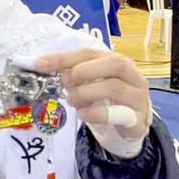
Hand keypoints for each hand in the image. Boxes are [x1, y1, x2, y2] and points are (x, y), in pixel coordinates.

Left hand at [35, 49, 149, 139]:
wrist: (128, 125)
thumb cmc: (104, 99)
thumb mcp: (87, 83)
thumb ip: (71, 74)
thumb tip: (43, 66)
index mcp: (115, 61)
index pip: (89, 53)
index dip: (63, 58)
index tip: (40, 64)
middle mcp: (132, 75)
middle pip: (113, 63)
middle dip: (82, 71)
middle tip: (64, 83)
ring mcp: (138, 96)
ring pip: (114, 87)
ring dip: (85, 93)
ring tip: (72, 101)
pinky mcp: (138, 119)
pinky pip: (120, 114)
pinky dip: (97, 114)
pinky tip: (83, 115)